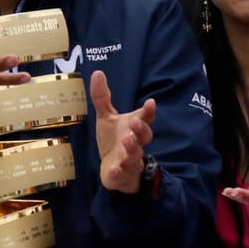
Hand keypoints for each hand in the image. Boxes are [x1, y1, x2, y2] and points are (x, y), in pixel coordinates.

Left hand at [90, 69, 155, 193]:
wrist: (115, 169)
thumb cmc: (114, 140)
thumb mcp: (106, 117)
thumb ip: (103, 97)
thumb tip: (97, 73)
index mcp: (134, 127)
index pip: (145, 118)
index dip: (149, 111)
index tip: (150, 102)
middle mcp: (135, 142)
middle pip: (144, 136)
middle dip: (141, 129)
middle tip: (135, 122)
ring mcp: (129, 159)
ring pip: (134, 154)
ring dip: (132, 148)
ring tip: (127, 141)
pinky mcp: (120, 174)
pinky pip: (120, 174)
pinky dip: (117, 173)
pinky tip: (113, 170)